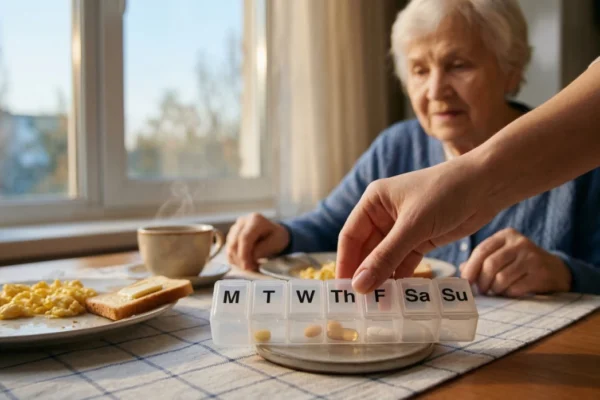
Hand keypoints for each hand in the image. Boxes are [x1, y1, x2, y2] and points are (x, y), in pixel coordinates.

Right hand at [226, 213, 289, 269]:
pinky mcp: (231, 236)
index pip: (244, 238)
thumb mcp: (276, 243)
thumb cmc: (277, 237)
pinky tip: (246, 262)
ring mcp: (235, 228)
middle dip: (240, 259)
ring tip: (252, 265)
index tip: (247, 267)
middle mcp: (242, 222)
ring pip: (229, 248)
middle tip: (251, 269)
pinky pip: (228, 251)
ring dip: (238, 261)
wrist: (273, 233)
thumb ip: (262, 250)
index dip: (244, 254)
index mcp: (255, 220)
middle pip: (234, 243)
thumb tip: (250, 258)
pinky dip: (235, 260)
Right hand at [336, 158, 504, 292]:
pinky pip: (404, 262)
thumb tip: (359, 286)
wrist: (488, 185)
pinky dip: (401, 277)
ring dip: (383, 279)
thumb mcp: (413, 226)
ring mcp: (403, 228)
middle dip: (365, 275)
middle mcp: (384, 215)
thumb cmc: (445, 193)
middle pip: (366, 250)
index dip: (346, 263)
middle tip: (360, 304)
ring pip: (385, 259)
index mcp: (374, 202)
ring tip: (378, 305)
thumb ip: (385, 257)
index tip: (343, 290)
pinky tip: (398, 296)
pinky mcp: (421, 239)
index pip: (350, 236)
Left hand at [460, 228, 571, 295]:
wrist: (556, 270)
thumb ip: (482, 260)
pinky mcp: (541, 274)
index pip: (482, 250)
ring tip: (495, 291)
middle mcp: (520, 243)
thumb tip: (461, 270)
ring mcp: (532, 258)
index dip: (471, 267)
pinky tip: (509, 292)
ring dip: (494, 289)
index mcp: (507, 235)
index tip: (465, 281)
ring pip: (502, 278)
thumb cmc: (520, 263)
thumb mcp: (503, 255)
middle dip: (481, 281)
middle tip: (481, 290)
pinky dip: (508, 294)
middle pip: (490, 264)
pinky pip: (515, 288)